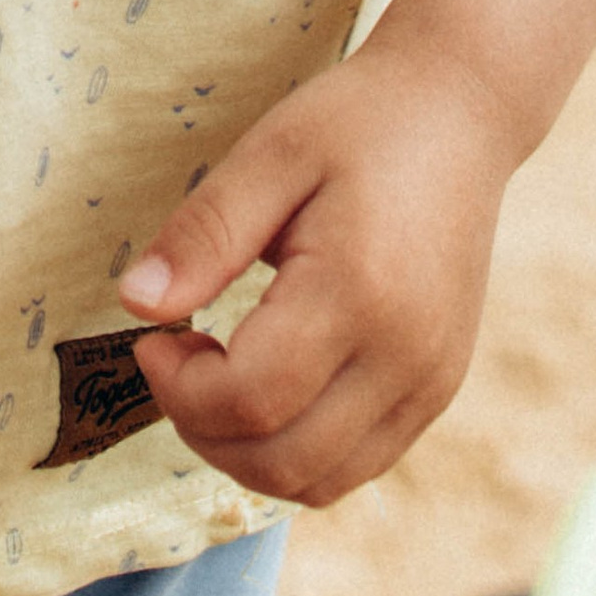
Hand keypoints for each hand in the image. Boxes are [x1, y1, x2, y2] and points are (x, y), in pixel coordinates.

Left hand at [117, 34, 514, 505]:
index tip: (152, 338)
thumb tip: (136, 304)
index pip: (251, 399)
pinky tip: (270, 384)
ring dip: (246, 452)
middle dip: (203, 429)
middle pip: (282, 461)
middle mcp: (406, 357)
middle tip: (177, 359)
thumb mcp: (271, 153)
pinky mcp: (439, 391)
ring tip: (219, 374)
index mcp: (359, 291)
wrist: (459, 113)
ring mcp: (431, 383)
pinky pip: (356, 465)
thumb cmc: (358, 123)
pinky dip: (296, 451)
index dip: (180, 388)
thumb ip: (204, 233)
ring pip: (319, 482)